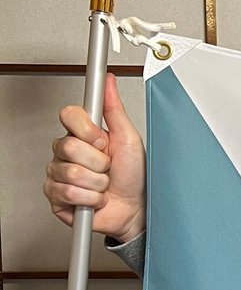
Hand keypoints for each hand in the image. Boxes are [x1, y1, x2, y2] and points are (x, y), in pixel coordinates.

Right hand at [43, 73, 146, 242]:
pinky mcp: (56, 195)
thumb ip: (115, 109)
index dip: (87, 131)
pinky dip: (90, 198)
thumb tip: (109, 81)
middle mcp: (67, 151)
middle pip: (69, 146)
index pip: (68, 115)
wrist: (135, 208)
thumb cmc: (134, 175)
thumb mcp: (129, 138)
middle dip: (98, 162)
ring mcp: (59, 173)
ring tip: (104, 184)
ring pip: (71, 172)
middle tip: (107, 167)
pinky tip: (95, 198)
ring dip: (97, 183)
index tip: (103, 141)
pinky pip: (68, 192)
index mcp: (82, 134)